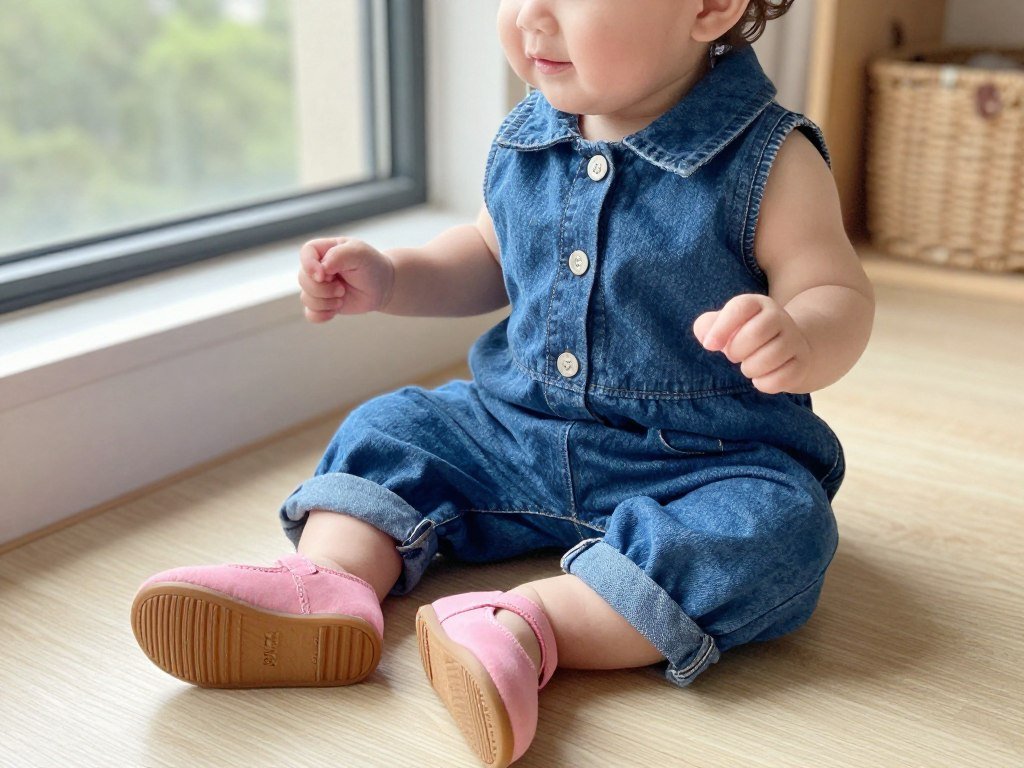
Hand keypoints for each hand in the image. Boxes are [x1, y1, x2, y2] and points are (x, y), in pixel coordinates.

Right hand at [297, 237, 394, 322]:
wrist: (381, 286)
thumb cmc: (371, 265)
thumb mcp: (359, 253)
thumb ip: (339, 255)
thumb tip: (322, 268)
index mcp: (323, 250)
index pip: (305, 254)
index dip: (309, 266)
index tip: (323, 275)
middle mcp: (316, 268)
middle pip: (303, 279)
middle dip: (323, 289)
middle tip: (342, 289)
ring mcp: (318, 287)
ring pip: (306, 298)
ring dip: (326, 302)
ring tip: (342, 297)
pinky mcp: (322, 304)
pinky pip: (310, 314)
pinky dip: (321, 316)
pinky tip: (334, 312)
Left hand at [693, 294, 811, 394]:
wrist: (786, 348)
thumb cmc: (744, 336)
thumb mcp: (725, 325)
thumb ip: (707, 326)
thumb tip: (708, 340)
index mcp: (757, 304)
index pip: (741, 307)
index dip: (722, 327)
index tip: (709, 346)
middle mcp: (779, 317)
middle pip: (755, 334)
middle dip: (736, 351)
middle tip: (734, 355)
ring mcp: (794, 340)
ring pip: (770, 357)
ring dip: (750, 368)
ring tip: (748, 366)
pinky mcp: (802, 362)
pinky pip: (781, 378)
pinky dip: (764, 383)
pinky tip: (760, 378)